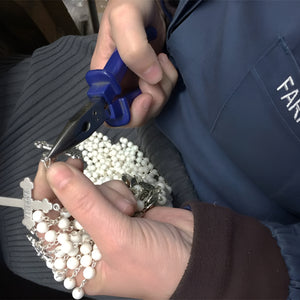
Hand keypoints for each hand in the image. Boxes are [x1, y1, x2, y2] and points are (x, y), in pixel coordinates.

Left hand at [34, 161, 192, 298]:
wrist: (199, 255)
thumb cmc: (156, 264)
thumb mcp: (116, 237)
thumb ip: (84, 202)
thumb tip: (54, 172)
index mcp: (77, 262)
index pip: (47, 225)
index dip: (45, 194)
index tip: (50, 166)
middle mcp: (87, 243)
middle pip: (67, 203)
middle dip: (80, 189)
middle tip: (78, 166)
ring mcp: (106, 223)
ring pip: (90, 192)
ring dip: (107, 193)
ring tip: (129, 210)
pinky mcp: (121, 209)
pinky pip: (108, 188)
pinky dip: (119, 191)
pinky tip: (135, 206)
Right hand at [91, 0, 177, 126]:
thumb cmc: (130, 3)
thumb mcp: (125, 19)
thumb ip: (133, 50)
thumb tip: (151, 80)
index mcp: (105, 77)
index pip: (109, 112)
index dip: (127, 114)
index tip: (144, 97)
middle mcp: (119, 85)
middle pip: (134, 115)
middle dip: (151, 101)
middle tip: (157, 78)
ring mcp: (136, 84)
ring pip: (152, 106)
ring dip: (163, 88)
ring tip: (161, 60)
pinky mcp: (152, 79)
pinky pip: (163, 93)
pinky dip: (169, 81)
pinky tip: (165, 61)